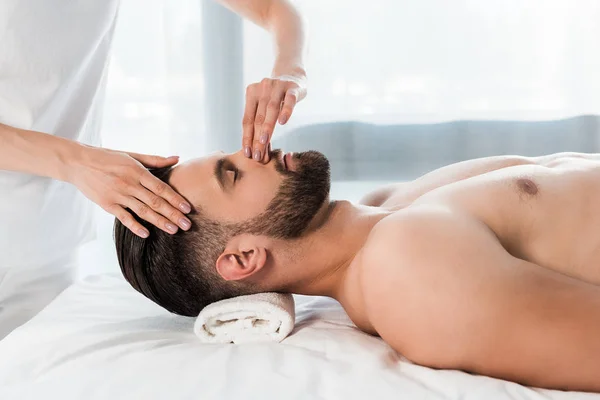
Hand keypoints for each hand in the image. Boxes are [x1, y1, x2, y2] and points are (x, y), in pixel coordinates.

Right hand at [68, 147, 191, 237]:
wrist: (78, 162)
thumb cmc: (108, 158)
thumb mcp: (132, 155)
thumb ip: (155, 160)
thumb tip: (177, 158)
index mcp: (137, 171)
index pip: (161, 188)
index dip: (176, 199)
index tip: (188, 209)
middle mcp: (129, 183)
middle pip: (156, 202)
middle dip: (173, 214)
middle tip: (187, 225)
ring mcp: (118, 195)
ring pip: (143, 211)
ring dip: (160, 222)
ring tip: (174, 230)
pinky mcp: (107, 204)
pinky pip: (124, 218)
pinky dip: (135, 226)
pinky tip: (146, 234)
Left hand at [242, 74, 306, 162]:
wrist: (293, 76)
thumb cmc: (276, 97)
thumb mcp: (264, 106)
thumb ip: (260, 121)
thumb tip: (256, 149)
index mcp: (251, 94)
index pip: (248, 119)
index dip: (247, 137)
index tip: (247, 153)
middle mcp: (262, 88)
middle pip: (258, 117)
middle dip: (257, 139)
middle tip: (257, 156)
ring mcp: (277, 86)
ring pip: (271, 109)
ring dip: (267, 128)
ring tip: (264, 143)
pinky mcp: (292, 87)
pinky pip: (289, 100)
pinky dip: (285, 111)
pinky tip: (283, 122)